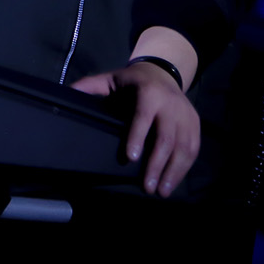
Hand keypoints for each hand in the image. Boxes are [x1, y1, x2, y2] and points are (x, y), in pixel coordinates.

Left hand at [71, 60, 199, 197]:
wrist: (164, 72)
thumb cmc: (132, 82)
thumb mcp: (111, 79)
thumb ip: (91, 86)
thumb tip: (68, 92)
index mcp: (148, 92)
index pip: (143, 116)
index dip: (138, 136)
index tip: (131, 158)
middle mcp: (171, 104)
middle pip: (166, 138)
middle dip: (156, 165)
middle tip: (146, 187)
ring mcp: (186, 115)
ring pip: (183, 147)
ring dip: (173, 172)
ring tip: (161, 191)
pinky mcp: (196, 125)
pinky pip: (193, 149)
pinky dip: (184, 168)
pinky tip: (173, 182)